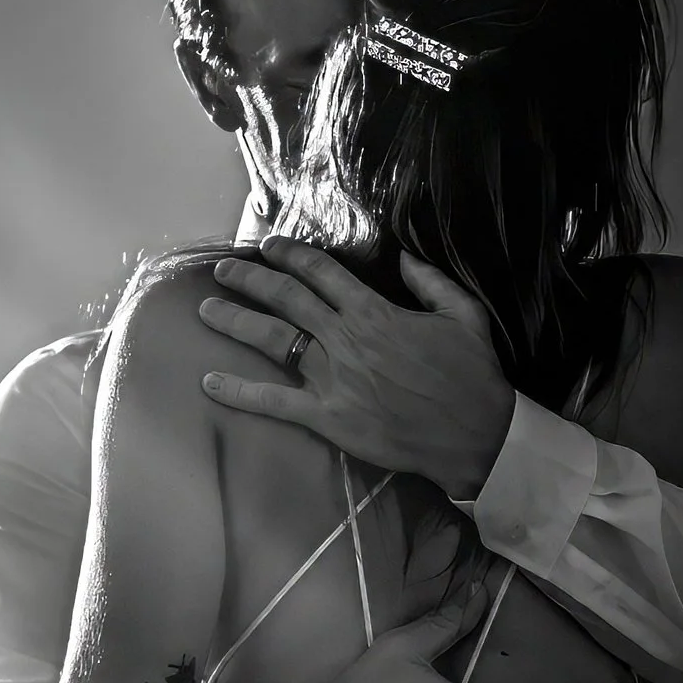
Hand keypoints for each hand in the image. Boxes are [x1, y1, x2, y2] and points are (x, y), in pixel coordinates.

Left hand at [198, 241, 516, 496]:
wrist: (475, 436)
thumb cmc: (473, 376)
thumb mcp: (464, 313)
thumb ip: (430, 280)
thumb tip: (401, 255)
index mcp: (374, 311)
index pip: (319, 273)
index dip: (289, 255)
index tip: (268, 246)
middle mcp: (345, 339)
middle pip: (285, 299)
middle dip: (250, 279)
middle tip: (224, 270)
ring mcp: (333, 378)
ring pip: (272, 341)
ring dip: (235, 321)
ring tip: (207, 309)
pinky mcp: (328, 417)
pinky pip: (275, 402)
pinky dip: (239, 391)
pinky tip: (210, 382)